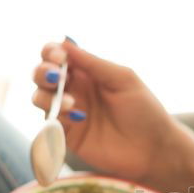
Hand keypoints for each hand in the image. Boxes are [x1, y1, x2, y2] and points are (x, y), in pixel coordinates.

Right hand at [31, 40, 184, 183]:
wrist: (153, 150)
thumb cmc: (145, 111)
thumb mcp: (123, 80)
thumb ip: (94, 63)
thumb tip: (64, 43)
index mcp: (88, 72)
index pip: (58, 55)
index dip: (51, 52)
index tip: (59, 57)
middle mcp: (75, 90)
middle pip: (42, 74)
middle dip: (43, 72)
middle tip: (57, 77)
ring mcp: (69, 113)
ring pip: (39, 97)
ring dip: (48, 96)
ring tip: (74, 104)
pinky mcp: (67, 136)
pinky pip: (48, 123)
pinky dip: (55, 117)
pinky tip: (76, 118)